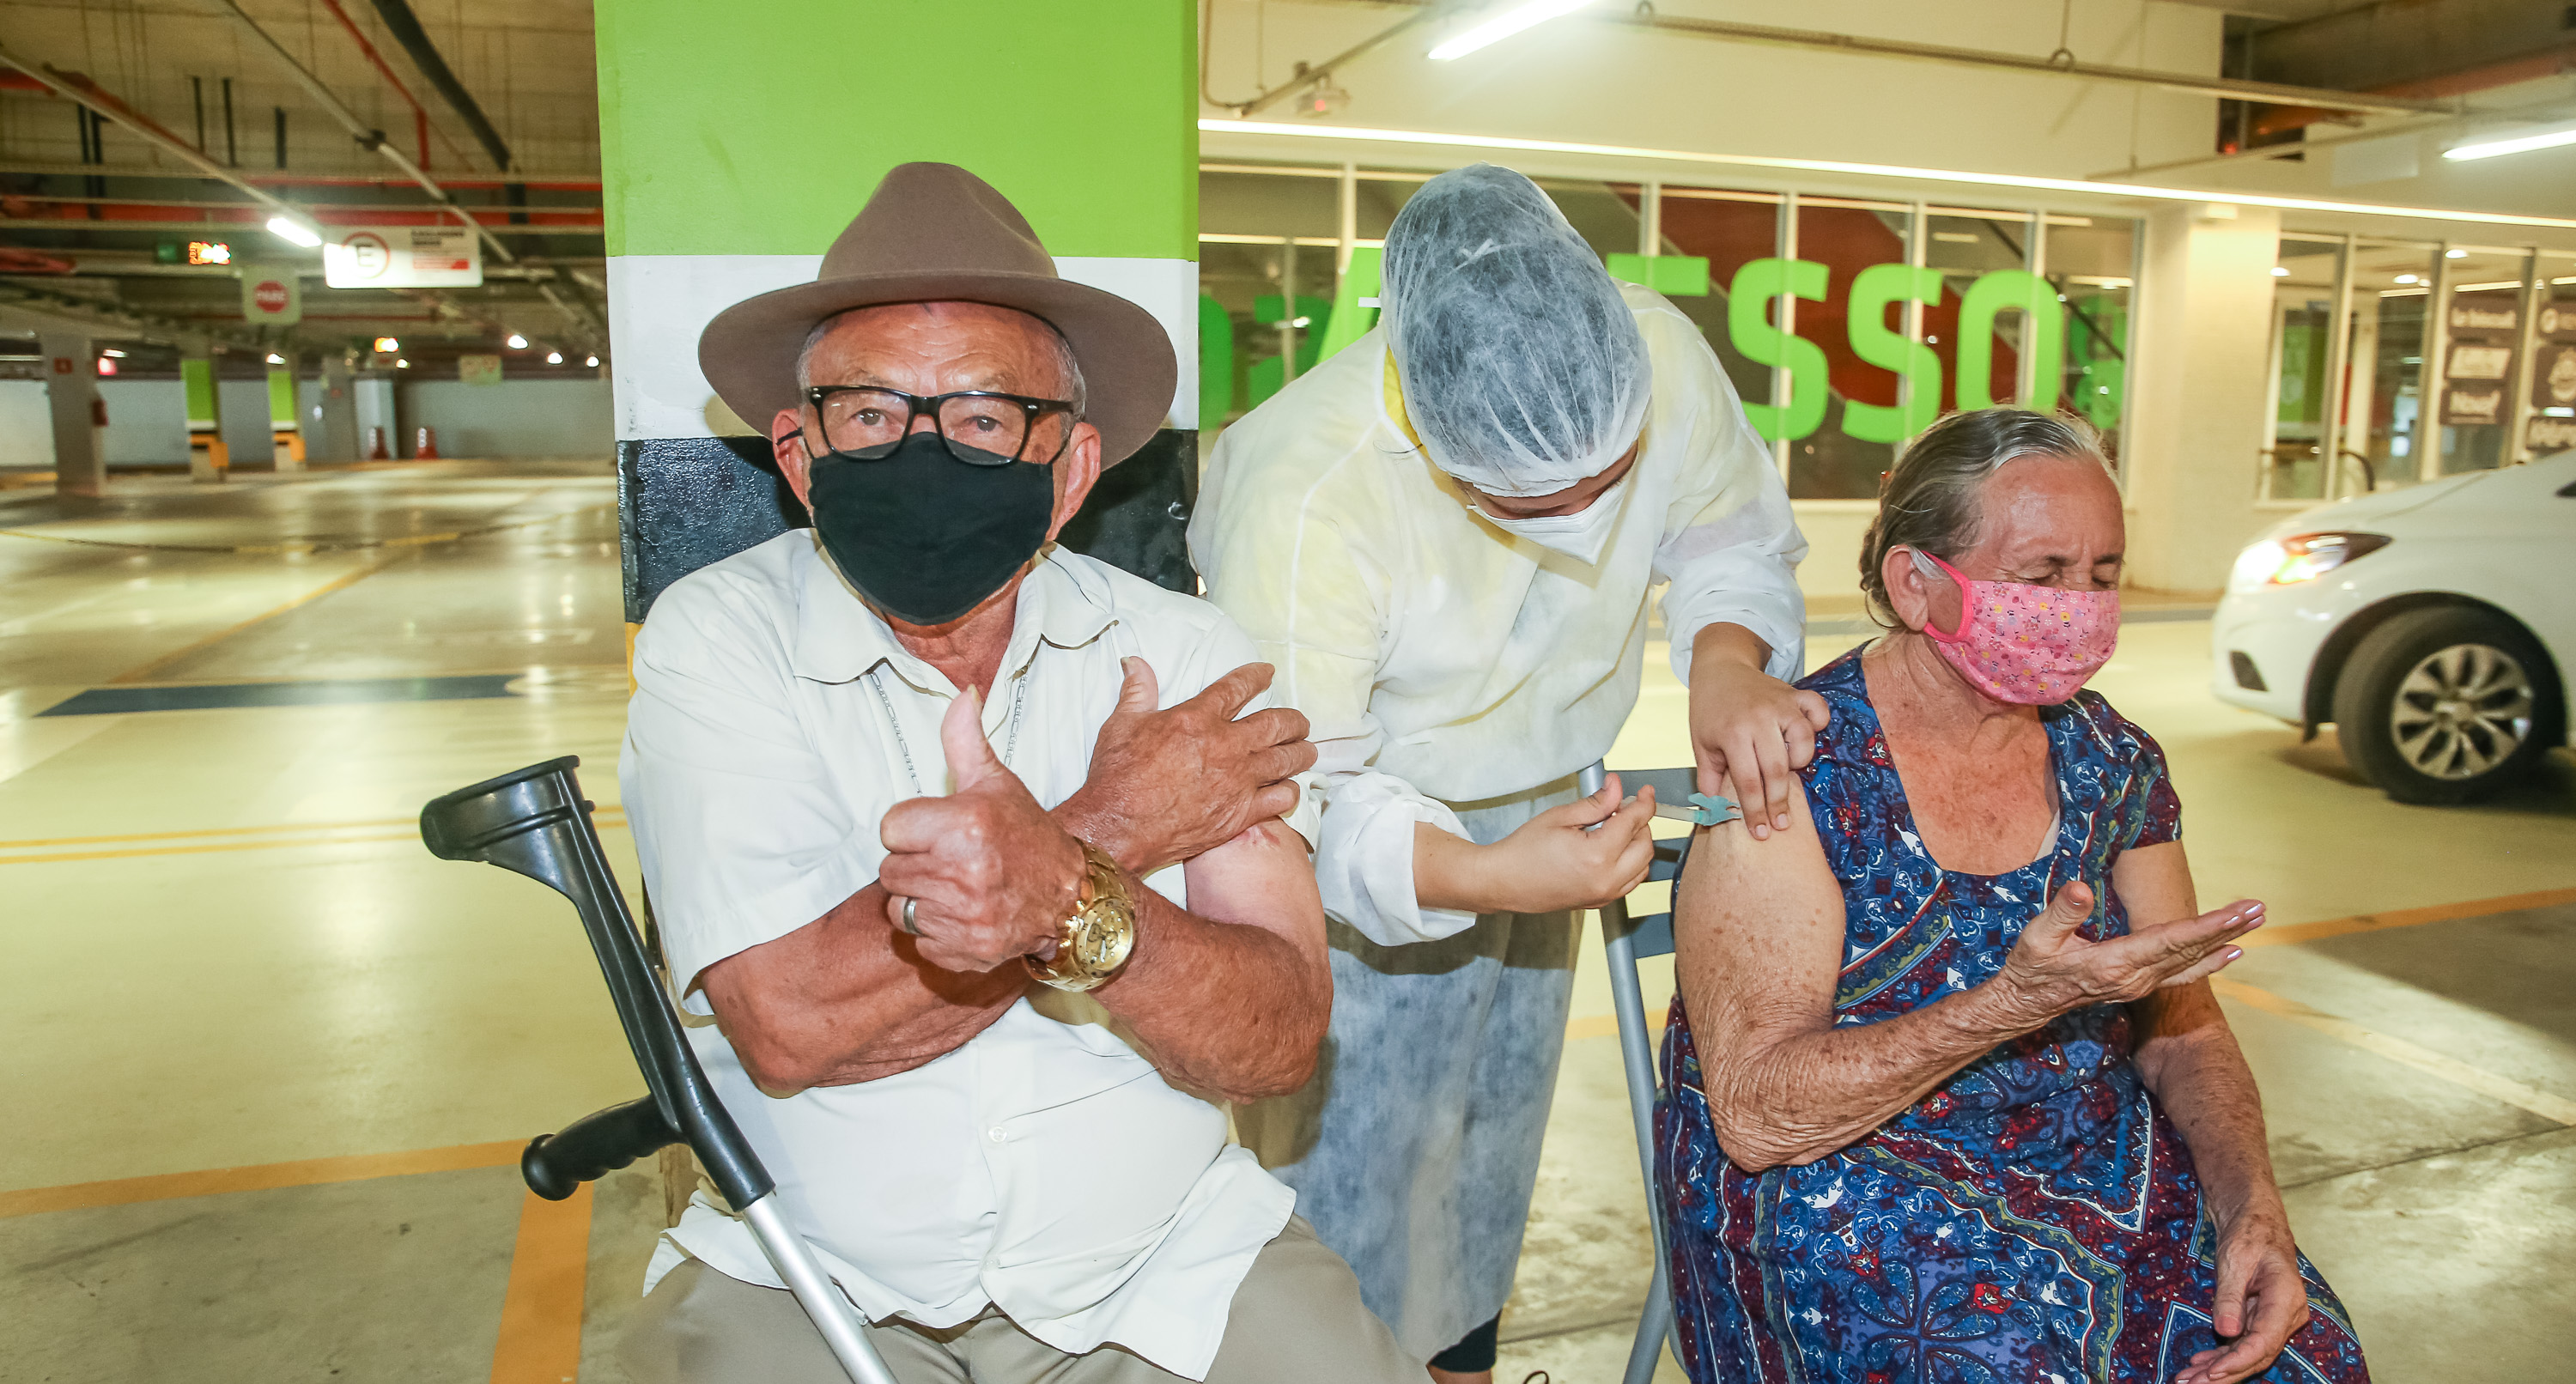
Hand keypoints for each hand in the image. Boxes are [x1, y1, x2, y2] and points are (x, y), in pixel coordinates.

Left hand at [878, 688, 1085, 972]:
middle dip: (914, 865)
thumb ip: (966, 740)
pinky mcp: (967, 949)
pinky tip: (963, 916)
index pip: (890, 829)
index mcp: (964, 824)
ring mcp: (966, 915)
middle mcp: (964, 872)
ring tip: (954, 888)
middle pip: (889, 871)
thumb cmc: (1027, 835)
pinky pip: (920, 940)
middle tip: (950, 861)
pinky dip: (936, 932)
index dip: (911, 829)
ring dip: (920, 900)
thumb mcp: (997, 783)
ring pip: (899, 909)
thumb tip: (961, 694)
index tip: (938, 831)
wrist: (1072, 897)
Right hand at [1059, 659, 1315, 875]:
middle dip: (1293, 719)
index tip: (1268, 673)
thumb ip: (1137, 691)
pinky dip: (1289, 791)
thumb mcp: (1121, 724)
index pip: (1238, 687)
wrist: (1119, 826)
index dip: (1257, 676)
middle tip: (1299, 721)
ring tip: (1307, 750)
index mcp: (1198, 718)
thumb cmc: (1117, 777)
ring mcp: (1238, 781)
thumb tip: (1135, 663)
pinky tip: (1290, 789)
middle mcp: (1226, 746)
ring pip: (1285, 759)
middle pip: (1276, 723)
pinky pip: (1280, 799)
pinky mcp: (1241, 813)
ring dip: (1301, 752)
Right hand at [1472, 775, 1658, 914]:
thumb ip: (1596, 803)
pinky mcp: (1599, 902)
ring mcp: (1604, 895)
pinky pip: (1629, 882)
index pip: (1634, 823)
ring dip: (1637, 845)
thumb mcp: (1559, 817)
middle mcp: (1606, 880)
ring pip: (1642, 866)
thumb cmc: (1523, 851)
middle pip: (1645, 845)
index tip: (1645, 792)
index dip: (1644, 803)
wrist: (1503, 882)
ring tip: (1616, 829)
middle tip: (1623, 808)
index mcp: (1597, 856)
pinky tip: (1612, 850)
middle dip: (1641, 823)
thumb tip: (1617, 788)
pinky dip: (1630, 864)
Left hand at [1688, 641, 1829, 841]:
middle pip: (1777, 770)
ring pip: (1804, 741)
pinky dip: (1819, 723)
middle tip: (1781, 823)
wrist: (1720, 668)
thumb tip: (1715, 811)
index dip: (1755, 812)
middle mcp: (1759, 719)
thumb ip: (1709, 778)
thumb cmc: (1710, 709)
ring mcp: (1780, 705)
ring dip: (1799, 762)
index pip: (1748, 782)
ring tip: (1788, 771)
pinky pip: (1818, 710)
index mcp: (1732, 734)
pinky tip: (1808, 736)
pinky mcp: (1795, 695)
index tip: (1762, 832)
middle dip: (1779, 802)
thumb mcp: (1701, 743)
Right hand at [1986, 883, 2262, 1029]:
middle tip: (2259, 908)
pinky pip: (2185, 973)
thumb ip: (2062, 913)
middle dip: (2227, 928)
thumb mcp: (2037, 937)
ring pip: (2192, 961)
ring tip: (2254, 920)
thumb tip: (2081, 889)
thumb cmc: (2031, 967)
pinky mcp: (2141, 984)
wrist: (2028, 1003)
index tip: (2238, 913)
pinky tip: (2233, 952)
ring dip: (2225, 940)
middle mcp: (2137, 978)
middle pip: (2191, 950)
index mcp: (2116, 964)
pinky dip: (2211, 962)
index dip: (2208, 926)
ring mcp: (2142, 984)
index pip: (2172, 941)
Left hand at [2177, 1206, 2311, 1383]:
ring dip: (2220, 1369)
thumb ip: (2230, 1297)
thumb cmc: (2249, 1234)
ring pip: (2249, 1354)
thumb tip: (2227, 1333)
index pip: (2265, 1341)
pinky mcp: (2261, 1320)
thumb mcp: (2235, 1260)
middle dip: (2225, 1374)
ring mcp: (2276, 1319)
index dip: (2238, 1361)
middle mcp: (2287, 1315)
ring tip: (2188, 1379)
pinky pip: (2243, 1344)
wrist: (2256, 1221)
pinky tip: (2200, 1365)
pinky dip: (2222, 1356)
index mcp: (2286, 1298)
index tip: (2212, 1373)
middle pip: (2258, 1355)